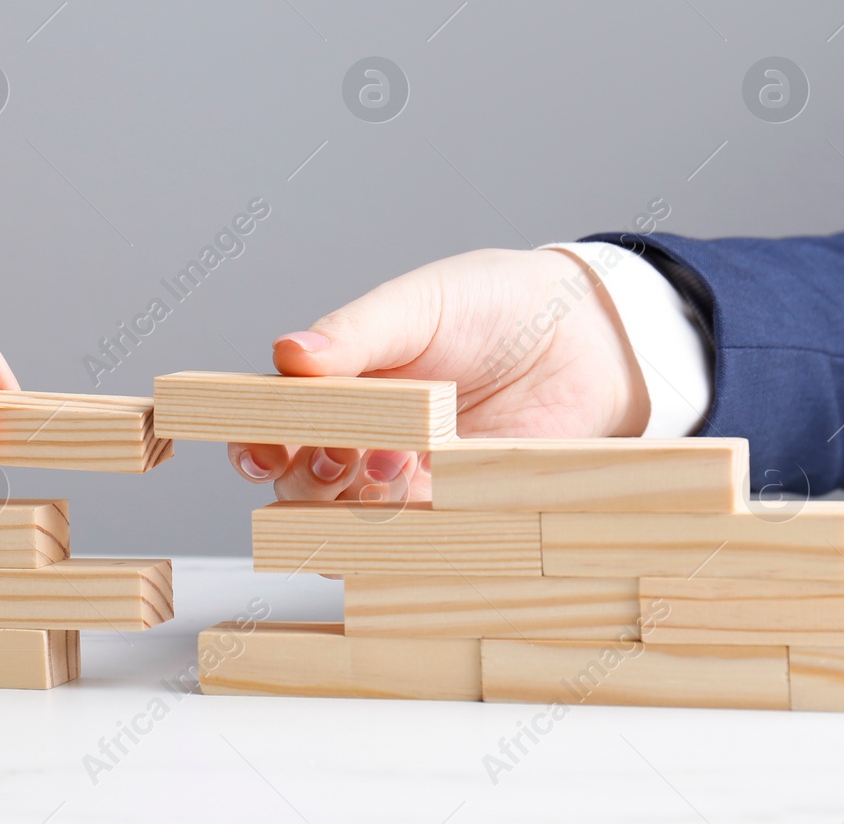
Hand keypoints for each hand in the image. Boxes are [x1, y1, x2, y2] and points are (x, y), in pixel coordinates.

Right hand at [229, 247, 647, 502]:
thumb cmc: (496, 303)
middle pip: (298, 483)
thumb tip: (288, 353)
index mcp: (338, 380)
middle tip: (345, 455)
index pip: (272, 422)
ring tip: (400, 463)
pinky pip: (411, 541)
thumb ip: (356, 331)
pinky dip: (403, 536)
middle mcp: (362, 433)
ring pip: (345, 521)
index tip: (262, 453)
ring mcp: (407, 474)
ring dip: (354, 508)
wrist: (588, 335)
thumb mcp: (421, 303)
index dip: (255, 443)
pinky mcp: (456, 506)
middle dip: (306, 481)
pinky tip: (424, 501)